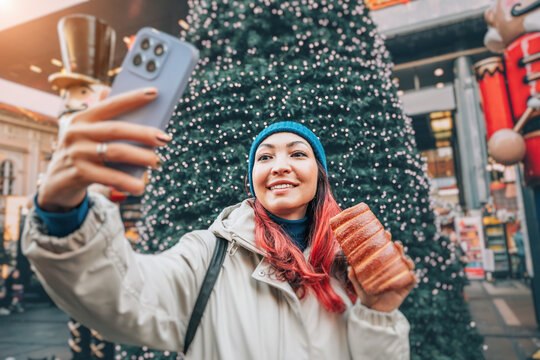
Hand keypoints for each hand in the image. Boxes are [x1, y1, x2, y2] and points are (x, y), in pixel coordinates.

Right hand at [37, 87, 168, 211]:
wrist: (57, 183)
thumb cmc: (82, 152)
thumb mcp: (87, 132)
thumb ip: (102, 114)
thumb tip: (111, 90)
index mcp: (82, 118)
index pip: (111, 104)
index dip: (133, 98)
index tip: (155, 92)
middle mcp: (77, 133)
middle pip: (116, 129)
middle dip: (144, 133)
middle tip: (165, 139)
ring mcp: (77, 153)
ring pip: (116, 152)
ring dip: (140, 157)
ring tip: (157, 162)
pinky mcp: (79, 174)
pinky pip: (109, 177)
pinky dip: (127, 182)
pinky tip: (140, 186)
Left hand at [348, 234, 416, 312]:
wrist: (373, 310)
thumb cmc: (366, 293)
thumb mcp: (358, 284)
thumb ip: (354, 277)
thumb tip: (350, 267)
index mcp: (382, 263)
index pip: (386, 248)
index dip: (387, 240)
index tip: (386, 233)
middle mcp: (392, 267)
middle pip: (398, 254)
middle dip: (399, 248)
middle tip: (396, 245)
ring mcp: (399, 276)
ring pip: (408, 265)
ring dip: (408, 260)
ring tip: (404, 260)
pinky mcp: (405, 287)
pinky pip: (412, 281)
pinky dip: (413, 277)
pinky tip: (411, 275)